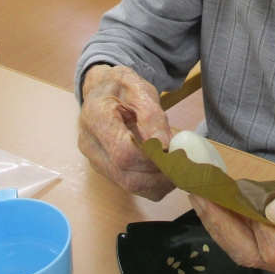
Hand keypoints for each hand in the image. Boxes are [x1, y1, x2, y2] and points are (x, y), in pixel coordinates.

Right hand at [78, 64, 173, 200]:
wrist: (103, 90)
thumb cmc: (123, 87)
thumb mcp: (140, 90)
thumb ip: (151, 116)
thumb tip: (164, 146)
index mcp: (96, 118)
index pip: (123, 152)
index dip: (152, 158)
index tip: (175, 152)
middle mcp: (90, 145)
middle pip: (125, 175)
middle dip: (159, 175)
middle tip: (184, 166)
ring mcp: (96, 160)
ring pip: (128, 185)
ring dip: (158, 184)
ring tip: (179, 170)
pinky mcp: (105, 169)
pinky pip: (129, 185)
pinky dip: (152, 185)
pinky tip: (167, 173)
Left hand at [190, 158, 274, 273]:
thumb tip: (272, 208)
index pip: (266, 246)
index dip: (234, 221)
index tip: (210, 192)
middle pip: (251, 255)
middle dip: (219, 225)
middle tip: (196, 192)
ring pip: (253, 251)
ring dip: (226, 225)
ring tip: (204, 194)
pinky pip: (262, 241)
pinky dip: (241, 223)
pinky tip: (228, 202)